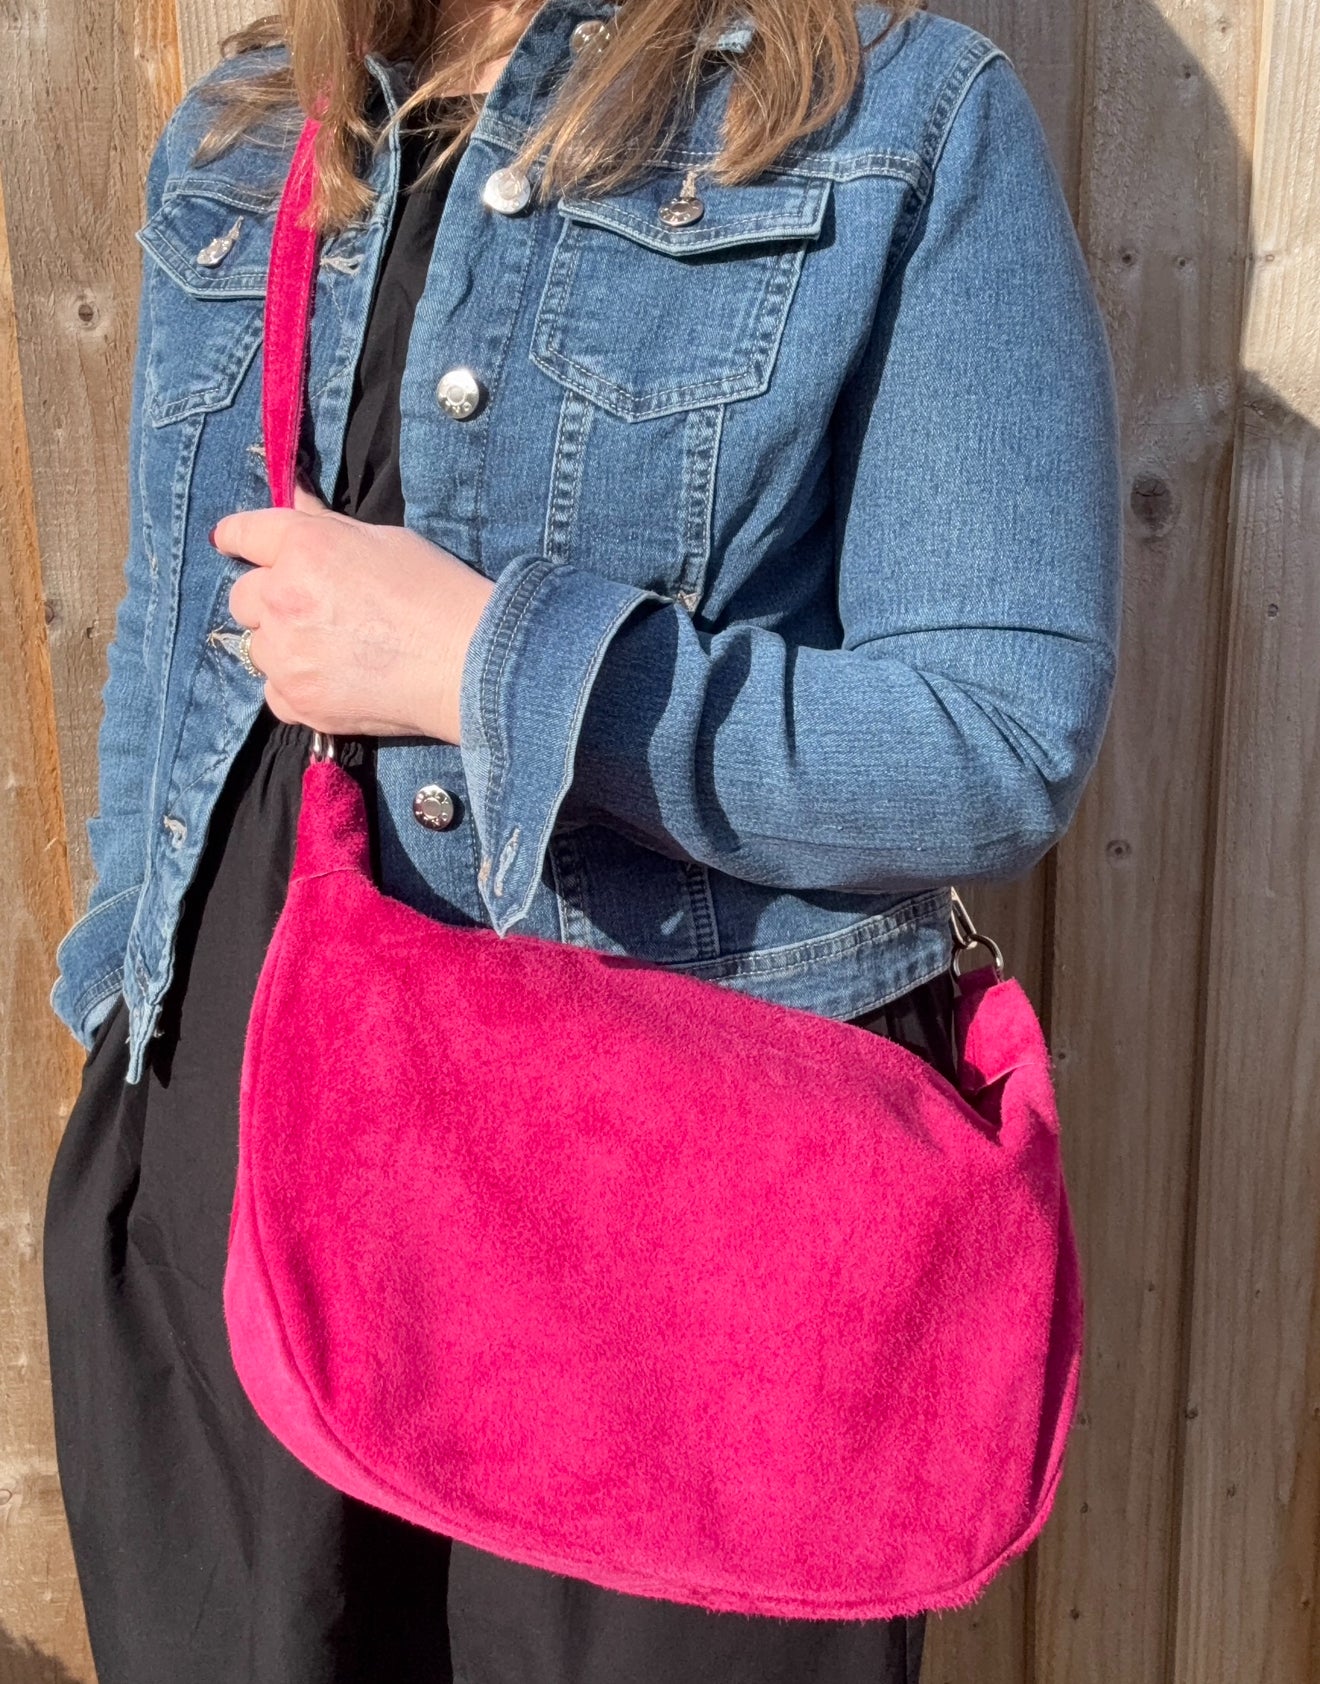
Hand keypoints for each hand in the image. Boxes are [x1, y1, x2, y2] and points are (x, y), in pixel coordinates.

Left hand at [214, 482, 494, 743]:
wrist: (468, 663)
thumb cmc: (437, 592)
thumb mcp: (383, 540)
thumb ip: (325, 524)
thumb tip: (292, 497)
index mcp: (303, 546)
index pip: (241, 534)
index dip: (238, 538)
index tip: (235, 543)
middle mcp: (282, 597)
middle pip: (243, 598)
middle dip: (269, 599)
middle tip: (313, 609)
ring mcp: (286, 654)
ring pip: (258, 648)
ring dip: (283, 646)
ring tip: (332, 650)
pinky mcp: (298, 700)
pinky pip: (274, 692)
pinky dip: (296, 687)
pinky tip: (333, 681)